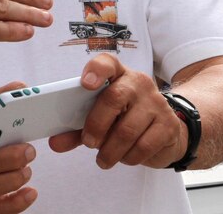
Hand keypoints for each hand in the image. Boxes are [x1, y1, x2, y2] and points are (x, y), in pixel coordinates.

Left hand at [49, 54, 184, 168]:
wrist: (164, 131)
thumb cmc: (123, 119)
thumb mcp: (98, 119)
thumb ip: (75, 129)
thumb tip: (54, 143)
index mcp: (117, 74)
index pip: (107, 62)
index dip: (95, 70)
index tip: (85, 84)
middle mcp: (138, 83)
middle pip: (113, 98)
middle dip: (96, 125)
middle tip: (88, 143)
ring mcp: (156, 102)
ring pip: (127, 129)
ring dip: (110, 150)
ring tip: (103, 159)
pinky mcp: (168, 125)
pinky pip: (144, 145)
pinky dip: (129, 157)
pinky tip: (124, 158)